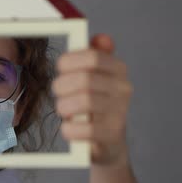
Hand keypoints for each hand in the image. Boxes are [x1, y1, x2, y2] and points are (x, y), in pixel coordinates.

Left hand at [53, 34, 132, 165]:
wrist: (108, 144)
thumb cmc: (94, 104)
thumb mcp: (94, 77)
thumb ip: (95, 55)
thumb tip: (102, 38)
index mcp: (118, 69)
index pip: (92, 56)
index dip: (69, 61)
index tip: (60, 69)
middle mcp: (123, 89)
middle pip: (84, 79)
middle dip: (62, 85)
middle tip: (58, 93)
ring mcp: (120, 112)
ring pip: (83, 102)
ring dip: (64, 106)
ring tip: (63, 110)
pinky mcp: (112, 135)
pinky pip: (84, 129)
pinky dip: (69, 129)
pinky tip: (68, 128)